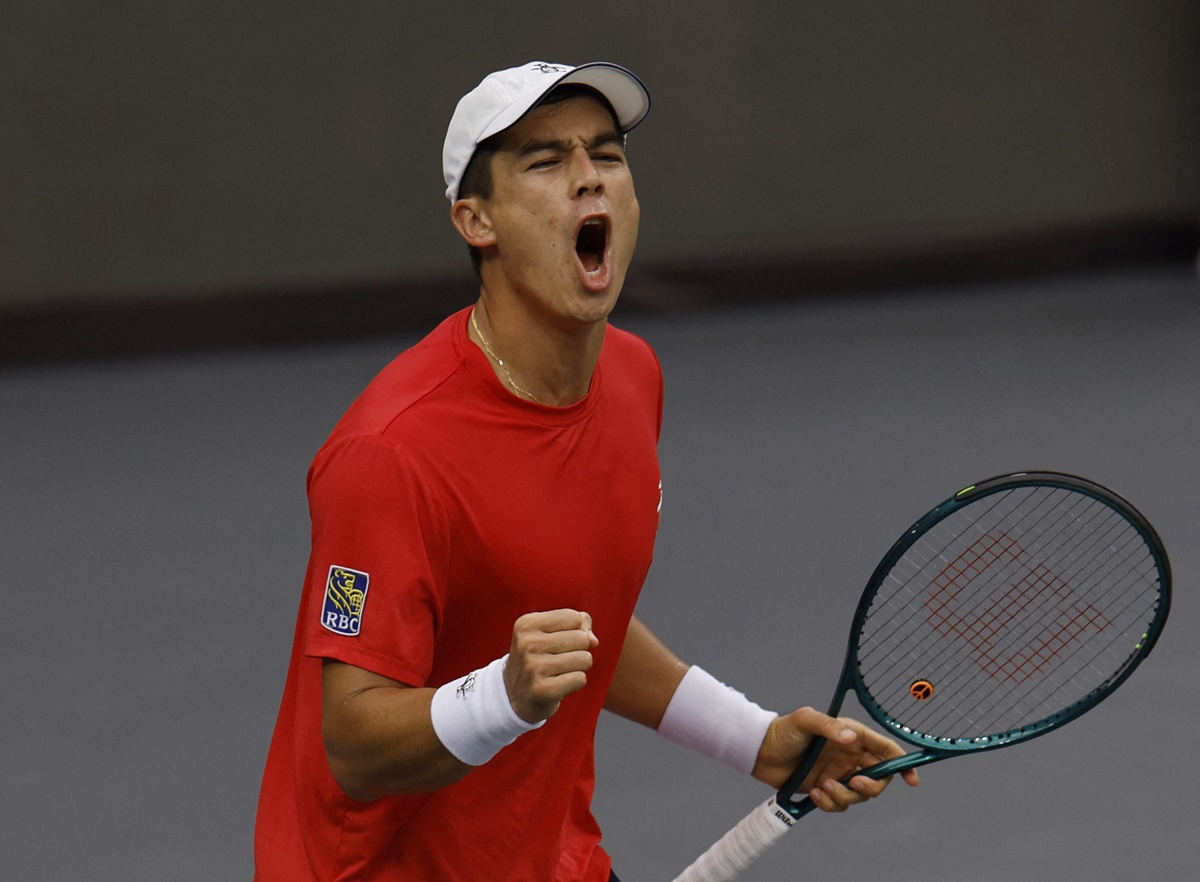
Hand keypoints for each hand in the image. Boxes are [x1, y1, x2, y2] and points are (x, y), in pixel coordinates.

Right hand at [504, 609, 599, 722]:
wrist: (514, 696)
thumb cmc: (540, 657)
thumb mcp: (550, 632)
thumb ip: (579, 624)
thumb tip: (593, 640)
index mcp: (527, 624)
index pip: (574, 618)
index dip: (574, 630)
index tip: (556, 641)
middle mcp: (527, 643)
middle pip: (582, 638)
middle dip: (578, 650)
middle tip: (557, 659)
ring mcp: (533, 667)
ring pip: (585, 659)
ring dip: (577, 667)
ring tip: (559, 672)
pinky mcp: (543, 690)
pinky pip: (580, 679)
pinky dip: (575, 683)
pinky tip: (558, 685)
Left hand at [751, 707, 918, 812]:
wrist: (761, 752)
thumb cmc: (783, 730)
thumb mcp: (805, 720)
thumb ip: (828, 726)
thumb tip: (850, 737)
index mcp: (851, 736)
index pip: (885, 750)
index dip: (902, 763)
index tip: (911, 780)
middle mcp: (849, 756)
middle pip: (878, 778)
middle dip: (871, 787)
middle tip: (853, 785)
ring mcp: (838, 774)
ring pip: (858, 796)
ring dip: (844, 797)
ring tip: (822, 787)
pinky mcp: (826, 789)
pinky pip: (839, 805)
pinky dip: (830, 804)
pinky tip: (814, 793)